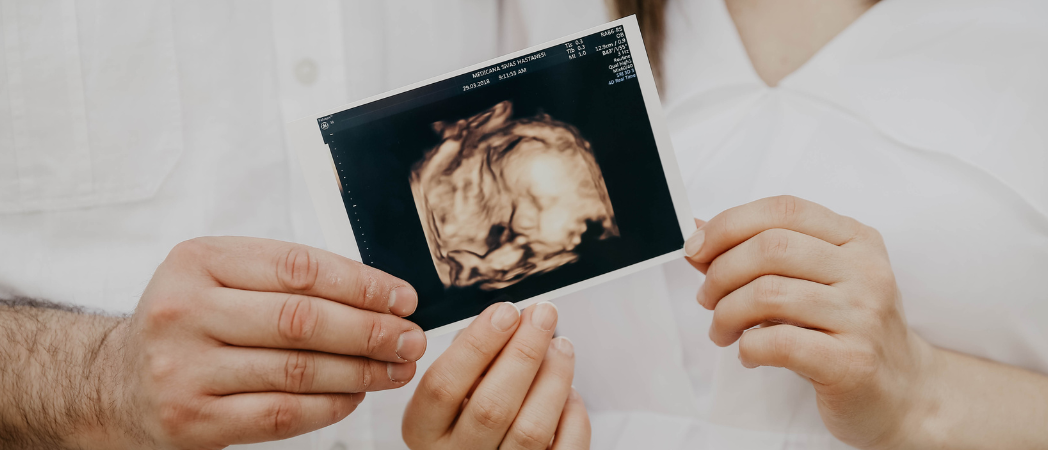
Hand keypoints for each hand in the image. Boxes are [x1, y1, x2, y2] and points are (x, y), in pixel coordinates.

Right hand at [107, 237, 426, 448]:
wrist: (115, 383)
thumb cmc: (188, 322)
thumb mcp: (218, 277)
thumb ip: (284, 277)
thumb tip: (378, 294)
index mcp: (198, 261)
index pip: (298, 268)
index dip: (361, 284)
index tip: (402, 298)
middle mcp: (184, 311)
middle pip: (301, 320)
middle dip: (370, 330)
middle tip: (410, 338)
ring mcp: (183, 369)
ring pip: (297, 370)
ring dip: (360, 371)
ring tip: (396, 368)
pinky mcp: (192, 420)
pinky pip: (281, 413)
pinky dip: (329, 405)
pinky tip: (356, 395)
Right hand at [403, 302, 589, 449]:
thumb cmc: (464, 419)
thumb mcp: (448, 394)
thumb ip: (468, 362)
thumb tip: (506, 321)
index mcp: (425, 430)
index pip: (443, 385)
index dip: (477, 344)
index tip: (505, 311)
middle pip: (492, 407)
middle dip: (523, 352)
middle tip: (543, 315)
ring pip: (531, 429)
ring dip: (553, 378)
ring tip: (561, 345)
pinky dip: (572, 416)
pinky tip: (568, 392)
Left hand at [685, 196, 934, 448]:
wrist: (905, 393)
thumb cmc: (847, 332)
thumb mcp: (811, 281)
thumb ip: (758, 253)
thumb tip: (697, 229)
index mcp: (855, 240)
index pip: (783, 210)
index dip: (729, 225)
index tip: (697, 248)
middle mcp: (866, 271)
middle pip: (770, 248)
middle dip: (721, 273)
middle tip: (708, 298)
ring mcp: (863, 316)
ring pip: (768, 294)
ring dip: (726, 313)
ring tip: (723, 330)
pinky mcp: (853, 362)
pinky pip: (779, 342)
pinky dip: (748, 347)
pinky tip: (748, 354)